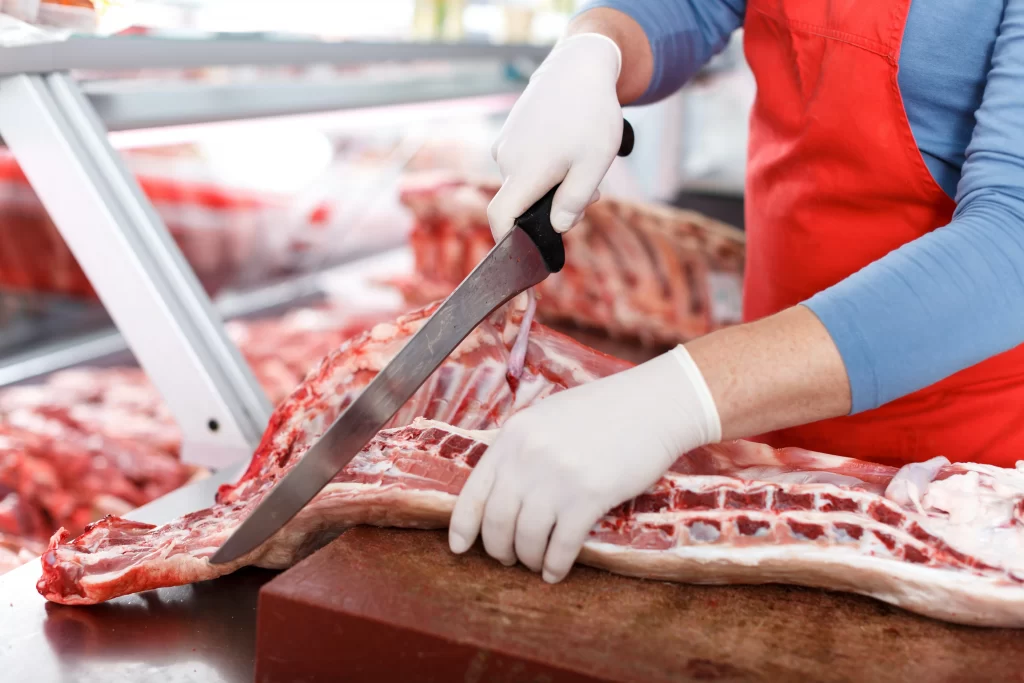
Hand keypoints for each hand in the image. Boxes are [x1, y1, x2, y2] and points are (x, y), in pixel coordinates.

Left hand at [448, 346, 720, 582]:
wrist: (655, 405)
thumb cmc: (606, 410)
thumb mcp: (548, 418)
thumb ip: (522, 449)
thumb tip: (502, 487)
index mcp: (513, 435)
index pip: (473, 491)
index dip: (462, 527)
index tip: (460, 547)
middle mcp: (528, 456)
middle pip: (496, 521)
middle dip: (498, 549)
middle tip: (507, 558)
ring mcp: (557, 477)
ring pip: (526, 538)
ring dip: (528, 559)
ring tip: (536, 563)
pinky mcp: (589, 496)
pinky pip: (561, 545)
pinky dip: (555, 565)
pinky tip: (556, 571)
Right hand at [487, 33, 623, 240]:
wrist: (578, 66)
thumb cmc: (591, 116)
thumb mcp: (593, 165)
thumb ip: (573, 202)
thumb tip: (557, 228)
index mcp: (524, 172)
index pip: (500, 218)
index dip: (507, 243)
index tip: (523, 257)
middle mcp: (506, 159)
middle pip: (519, 203)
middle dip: (550, 209)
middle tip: (592, 196)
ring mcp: (506, 144)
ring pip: (524, 182)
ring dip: (551, 186)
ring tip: (586, 165)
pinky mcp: (511, 132)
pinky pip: (524, 163)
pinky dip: (545, 167)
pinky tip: (571, 149)